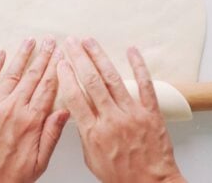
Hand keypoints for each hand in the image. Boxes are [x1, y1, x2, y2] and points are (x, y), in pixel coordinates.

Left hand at [0, 37, 69, 182]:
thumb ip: (52, 134)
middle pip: (33, 76)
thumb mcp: (39, 162)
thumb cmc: (8, 177)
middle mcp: (14, 109)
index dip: (56, 69)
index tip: (62, 56)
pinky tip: (1, 54)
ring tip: (30, 41)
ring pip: (12, 74)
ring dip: (22, 55)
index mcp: (32, 121)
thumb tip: (65, 111)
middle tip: (51, 41)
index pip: (48, 88)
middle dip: (43, 56)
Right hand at [57, 37, 184, 182]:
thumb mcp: (92, 159)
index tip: (60, 63)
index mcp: (94, 132)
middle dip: (79, 58)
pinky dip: (139, 66)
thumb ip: (84, 133)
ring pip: (113, 79)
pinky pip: (145, 84)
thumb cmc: (122, 175)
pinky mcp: (151, 112)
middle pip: (91, 82)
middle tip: (71, 42)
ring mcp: (132, 113)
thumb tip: (77, 113)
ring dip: (99, 57)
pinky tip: (132, 51)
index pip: (74, 97)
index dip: (65, 77)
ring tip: (89, 42)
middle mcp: (111, 119)